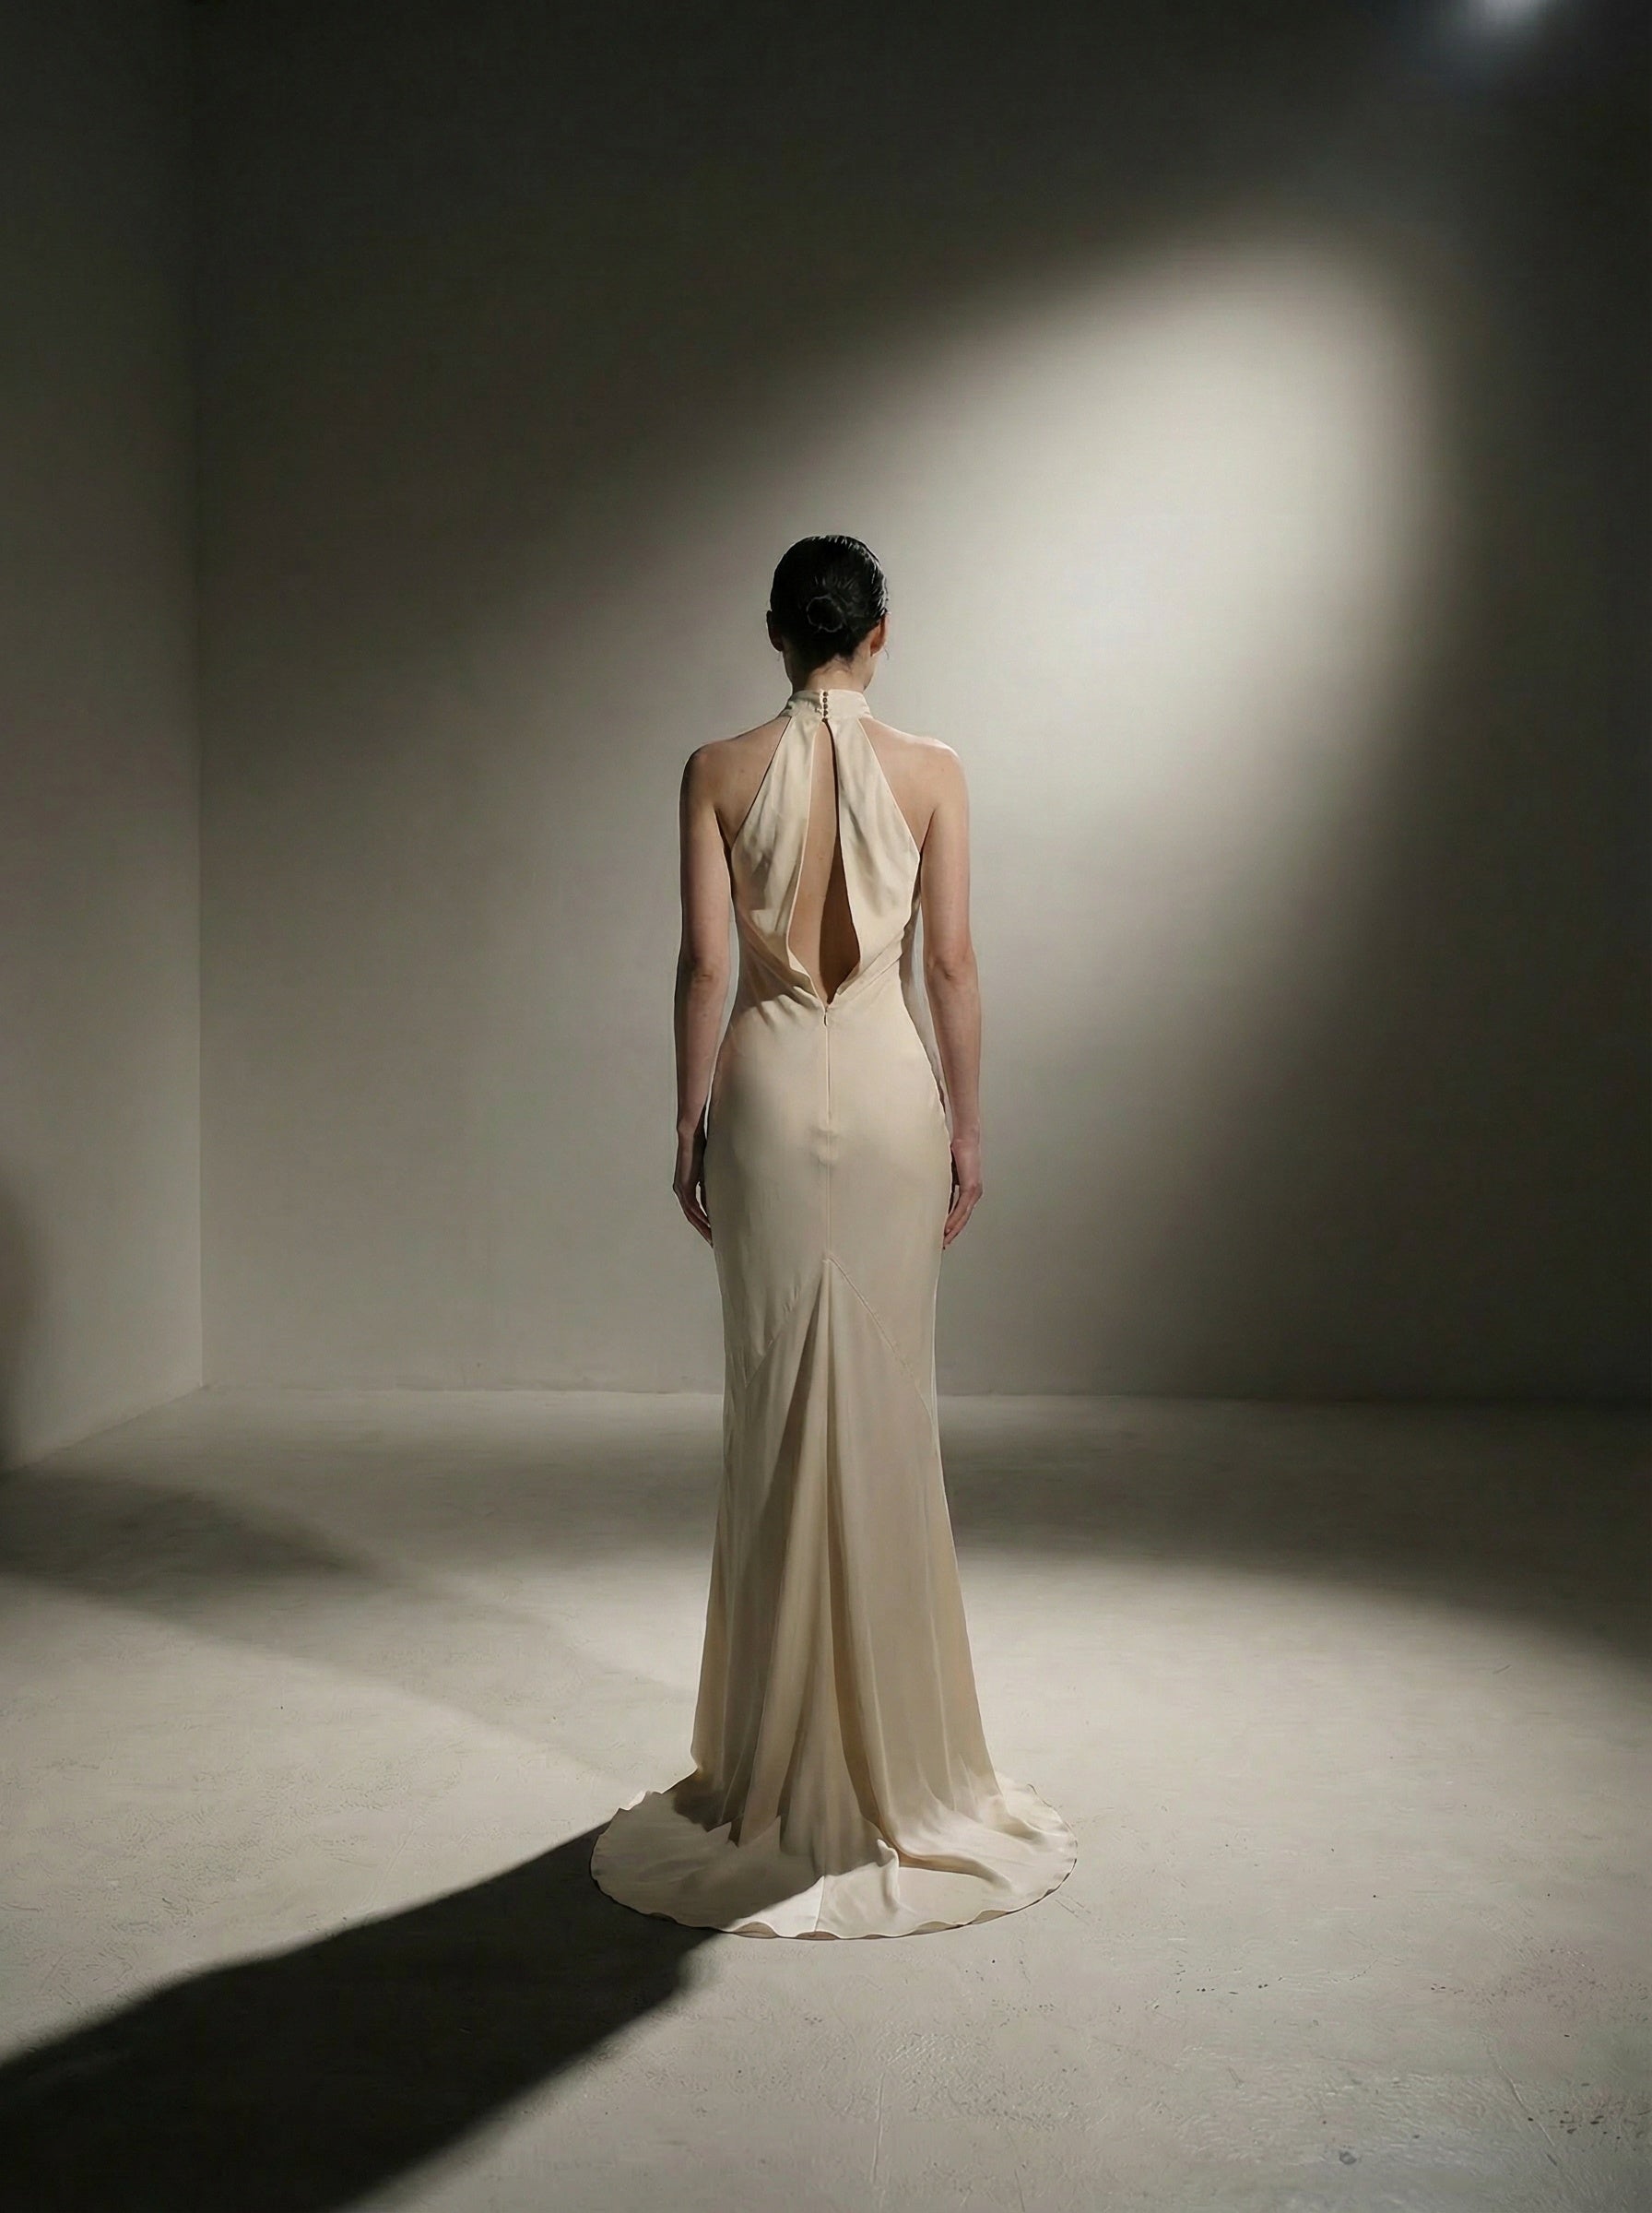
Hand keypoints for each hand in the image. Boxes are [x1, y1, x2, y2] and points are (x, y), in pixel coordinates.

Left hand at [673, 1123, 711, 1243]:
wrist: (691, 1135)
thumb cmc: (702, 1148)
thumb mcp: (709, 1170)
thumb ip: (712, 1183)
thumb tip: (725, 1193)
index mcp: (685, 1188)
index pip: (694, 1211)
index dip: (703, 1224)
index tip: (714, 1235)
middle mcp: (680, 1191)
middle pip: (691, 1218)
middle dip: (703, 1231)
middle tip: (714, 1244)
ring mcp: (680, 1189)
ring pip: (691, 1215)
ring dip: (702, 1227)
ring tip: (713, 1239)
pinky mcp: (684, 1185)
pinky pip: (692, 1207)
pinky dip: (700, 1217)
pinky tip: (709, 1225)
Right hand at [942, 1130, 981, 1248]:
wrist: (965, 1138)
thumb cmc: (955, 1152)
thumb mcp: (946, 1174)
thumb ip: (942, 1186)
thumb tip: (931, 1197)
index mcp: (968, 1191)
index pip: (960, 1213)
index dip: (951, 1225)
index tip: (942, 1236)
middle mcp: (974, 1194)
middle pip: (963, 1219)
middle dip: (952, 1233)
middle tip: (943, 1245)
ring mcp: (974, 1191)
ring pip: (963, 1216)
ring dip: (953, 1230)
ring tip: (944, 1240)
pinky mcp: (971, 1187)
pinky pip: (962, 1208)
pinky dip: (954, 1219)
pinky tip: (947, 1228)